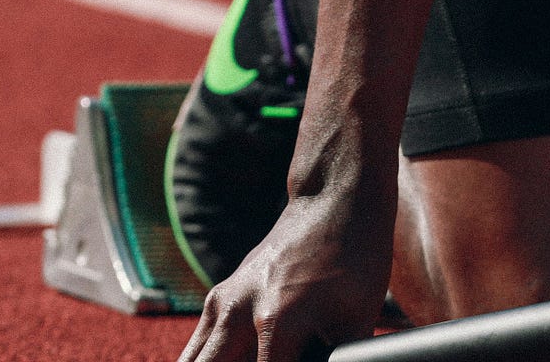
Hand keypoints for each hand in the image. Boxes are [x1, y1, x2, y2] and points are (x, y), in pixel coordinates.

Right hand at [177, 202, 394, 361]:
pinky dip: (210, 360)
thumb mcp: (357, 319)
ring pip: (192, 361)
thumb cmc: (355, 261)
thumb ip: (338, 359)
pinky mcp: (217, 297)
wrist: (332, 204)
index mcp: (277, 321)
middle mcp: (238, 311)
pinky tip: (232, 359)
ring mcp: (221, 301)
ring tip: (248, 358)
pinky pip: (199, 345)